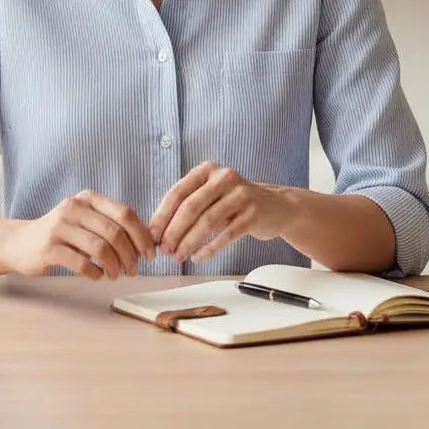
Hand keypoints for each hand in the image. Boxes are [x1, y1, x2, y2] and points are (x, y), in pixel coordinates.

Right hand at [0, 190, 155, 280]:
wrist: (19, 242)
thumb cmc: (61, 234)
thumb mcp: (84, 220)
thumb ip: (110, 224)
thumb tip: (147, 241)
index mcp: (87, 198)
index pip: (125, 213)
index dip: (142, 236)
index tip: (150, 254)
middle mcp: (74, 208)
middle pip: (115, 232)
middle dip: (130, 255)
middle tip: (133, 270)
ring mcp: (59, 227)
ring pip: (100, 248)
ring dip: (114, 266)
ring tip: (115, 275)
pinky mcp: (49, 248)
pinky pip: (81, 263)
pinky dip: (95, 273)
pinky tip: (96, 276)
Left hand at [148, 162, 291, 264]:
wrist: (276, 207)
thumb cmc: (234, 203)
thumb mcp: (211, 194)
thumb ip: (187, 206)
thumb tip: (157, 231)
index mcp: (207, 170)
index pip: (178, 192)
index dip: (162, 216)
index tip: (152, 235)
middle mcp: (224, 178)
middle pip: (191, 207)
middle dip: (174, 231)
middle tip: (164, 250)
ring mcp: (241, 195)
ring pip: (208, 222)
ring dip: (189, 242)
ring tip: (178, 256)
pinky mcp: (253, 214)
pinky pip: (226, 235)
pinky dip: (209, 249)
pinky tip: (198, 257)